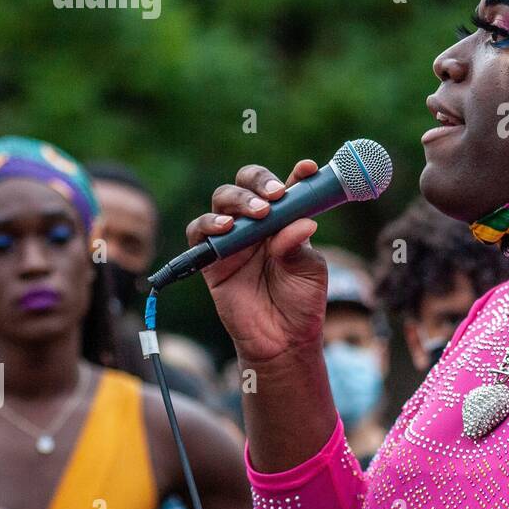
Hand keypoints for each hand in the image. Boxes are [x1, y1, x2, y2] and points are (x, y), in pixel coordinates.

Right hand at [185, 160, 327, 363]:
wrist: (284, 339)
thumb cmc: (302, 301)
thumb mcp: (310, 270)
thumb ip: (300, 245)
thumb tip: (302, 222)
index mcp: (286, 219)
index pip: (287, 187)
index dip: (298, 175)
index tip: (310, 169)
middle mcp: (258, 223)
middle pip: (247, 183)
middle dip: (260, 181)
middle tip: (275, 196)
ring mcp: (233, 238)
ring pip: (222, 199)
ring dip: (239, 199)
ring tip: (258, 212)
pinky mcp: (211, 258)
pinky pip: (198, 232)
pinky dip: (209, 223)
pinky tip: (226, 228)